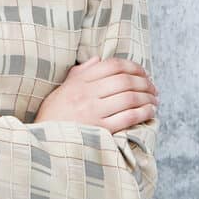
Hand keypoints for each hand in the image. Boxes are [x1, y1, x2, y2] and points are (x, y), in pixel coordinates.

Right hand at [34, 56, 158, 132]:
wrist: (44, 139)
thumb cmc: (54, 114)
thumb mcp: (63, 87)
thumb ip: (81, 72)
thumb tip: (98, 59)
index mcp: (80, 81)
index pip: (112, 65)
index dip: (133, 67)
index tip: (143, 73)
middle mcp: (87, 93)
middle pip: (124, 80)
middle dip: (144, 83)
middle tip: (154, 88)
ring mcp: (93, 111)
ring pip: (129, 98)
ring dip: (147, 98)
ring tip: (155, 100)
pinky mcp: (100, 129)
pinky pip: (127, 117)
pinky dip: (143, 113)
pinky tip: (150, 112)